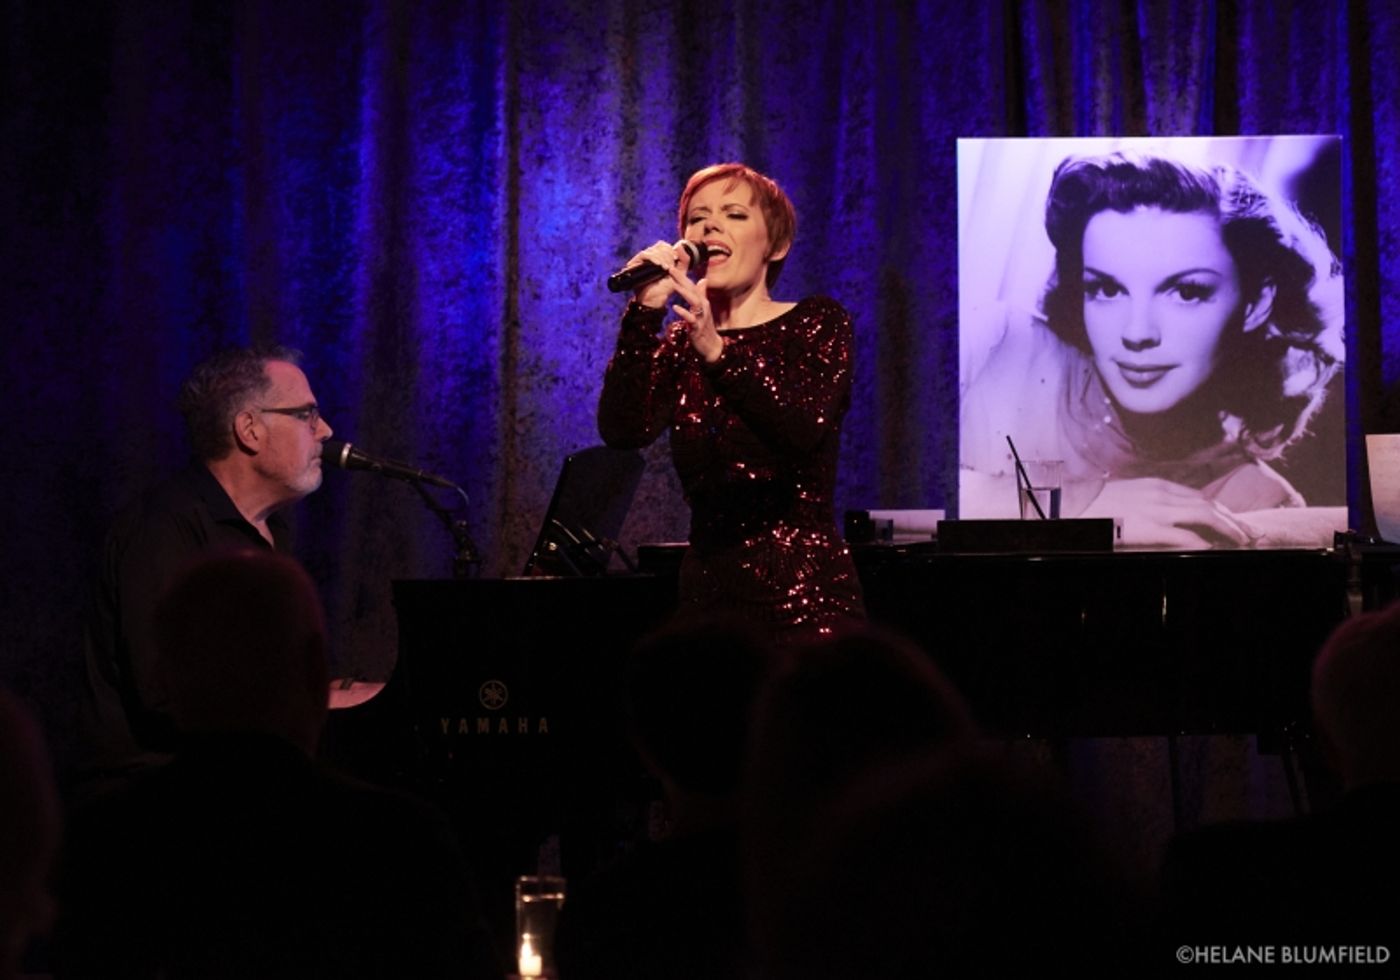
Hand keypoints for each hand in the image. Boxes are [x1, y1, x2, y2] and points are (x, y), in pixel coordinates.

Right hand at [628, 240, 696, 309]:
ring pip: (652, 250)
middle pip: (659, 246)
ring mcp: (641, 261)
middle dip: (667, 255)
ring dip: (661, 257)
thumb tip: (680, 246)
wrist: (656, 299)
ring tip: (666, 268)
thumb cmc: (667, 288)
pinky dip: (653, 258)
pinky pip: (644, 255)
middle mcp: (649, 257)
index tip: (676, 259)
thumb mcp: (680, 274)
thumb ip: (684, 260)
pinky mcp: (634, 264)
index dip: (670, 250)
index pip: (663, 245)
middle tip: (670, 267)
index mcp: (659, 257)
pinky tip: (659, 265)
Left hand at [671, 277, 721, 362]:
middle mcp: (703, 306)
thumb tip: (703, 280)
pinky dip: (683, 312)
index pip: (691, 285)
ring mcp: (701, 316)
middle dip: (682, 279)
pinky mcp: (697, 327)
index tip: (672, 266)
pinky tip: (675, 307)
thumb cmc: (706, 326)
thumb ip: (702, 294)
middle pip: (692, 289)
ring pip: (694, 302)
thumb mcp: (703, 308)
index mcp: (702, 301)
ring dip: (684, 292)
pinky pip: (691, 319)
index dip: (682, 276)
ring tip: (674, 284)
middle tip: (671, 269)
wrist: (712, 345)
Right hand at [1080, 478, 1251, 548]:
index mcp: (1156, 485)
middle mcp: (1162, 494)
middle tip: (1248, 532)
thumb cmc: (1095, 504)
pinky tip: (1213, 550)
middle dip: (1232, 519)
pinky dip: (1203, 544)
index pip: (1197, 496)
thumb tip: (1164, 514)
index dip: (1218, 510)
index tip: (1231, 521)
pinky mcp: (1150, 528)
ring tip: (1242, 540)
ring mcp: (1157, 510)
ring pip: (1205, 516)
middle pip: (1208, 504)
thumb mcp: (1127, 495)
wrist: (1072, 505)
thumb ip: (1148, 500)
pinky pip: (1186, 536)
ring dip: (1228, 529)